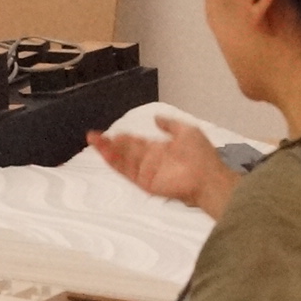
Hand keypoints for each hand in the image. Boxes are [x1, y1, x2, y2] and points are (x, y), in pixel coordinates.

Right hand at [91, 114, 238, 219]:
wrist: (207, 176)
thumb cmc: (201, 154)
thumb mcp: (187, 131)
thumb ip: (169, 124)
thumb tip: (156, 117)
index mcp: (160, 149)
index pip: (137, 142)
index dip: (123, 137)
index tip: (110, 132)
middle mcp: (151, 161)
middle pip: (126, 151)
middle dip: (110, 143)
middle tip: (93, 136)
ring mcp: (147, 172)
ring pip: (123, 160)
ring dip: (108, 151)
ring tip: (94, 141)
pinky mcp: (145, 182)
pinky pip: (127, 172)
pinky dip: (115, 163)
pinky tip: (105, 154)